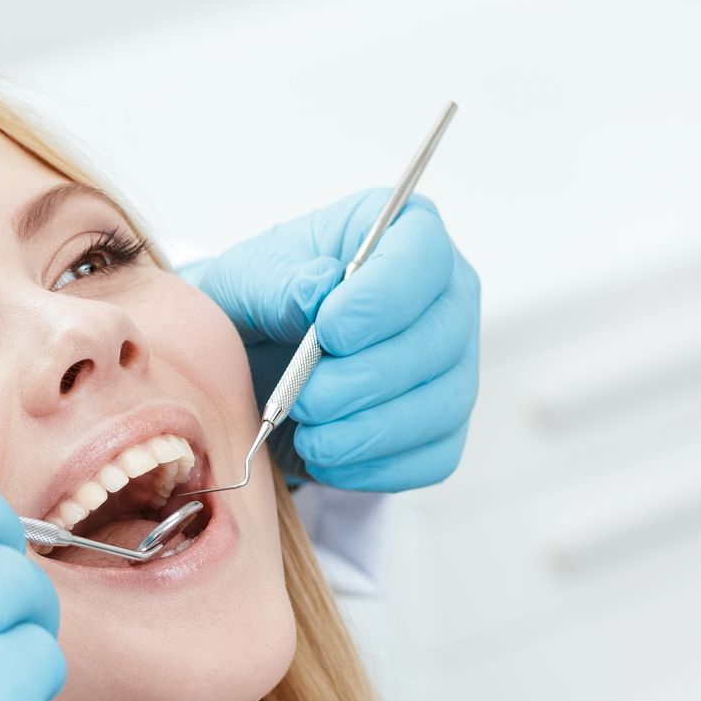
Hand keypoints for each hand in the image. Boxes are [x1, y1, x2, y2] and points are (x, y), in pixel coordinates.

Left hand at [182, 189, 480, 490]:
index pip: (422, 255)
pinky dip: (375, 466)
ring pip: (442, 405)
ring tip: (308, 432)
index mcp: (403, 234)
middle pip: (440, 340)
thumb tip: (316, 290)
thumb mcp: (245, 280)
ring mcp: (455, 362)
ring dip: (367, 431)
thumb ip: (275, 282)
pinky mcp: (444, 424)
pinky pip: (433, 456)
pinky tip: (327, 455)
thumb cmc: (260, 303)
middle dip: (364, 380)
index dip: (380, 300)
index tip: (327, 332)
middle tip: (302, 398)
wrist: (254, 359)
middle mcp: (446, 295)